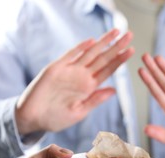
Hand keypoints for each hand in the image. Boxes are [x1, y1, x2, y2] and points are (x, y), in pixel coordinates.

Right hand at [16, 29, 134, 133]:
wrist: (32, 118)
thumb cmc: (55, 118)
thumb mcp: (79, 112)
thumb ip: (95, 100)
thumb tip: (113, 90)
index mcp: (88, 88)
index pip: (107, 71)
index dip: (119, 61)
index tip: (132, 51)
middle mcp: (81, 77)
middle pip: (102, 59)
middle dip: (116, 47)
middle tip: (130, 35)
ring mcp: (69, 71)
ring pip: (89, 53)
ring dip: (102, 43)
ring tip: (116, 32)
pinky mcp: (55, 68)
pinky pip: (69, 56)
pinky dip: (80, 48)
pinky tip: (92, 42)